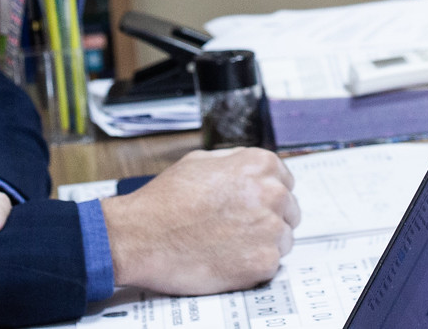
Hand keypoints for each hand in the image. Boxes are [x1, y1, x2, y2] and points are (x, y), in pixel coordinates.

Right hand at [101, 147, 300, 294]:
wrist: (139, 237)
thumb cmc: (164, 202)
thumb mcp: (200, 162)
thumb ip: (236, 163)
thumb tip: (256, 170)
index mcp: (259, 164)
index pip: (285, 181)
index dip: (267, 196)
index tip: (254, 206)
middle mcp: (271, 193)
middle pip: (288, 211)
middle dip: (268, 219)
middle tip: (239, 229)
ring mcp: (269, 229)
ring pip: (283, 239)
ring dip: (263, 243)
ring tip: (229, 245)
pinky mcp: (263, 263)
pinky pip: (272, 265)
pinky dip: (253, 266)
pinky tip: (228, 259)